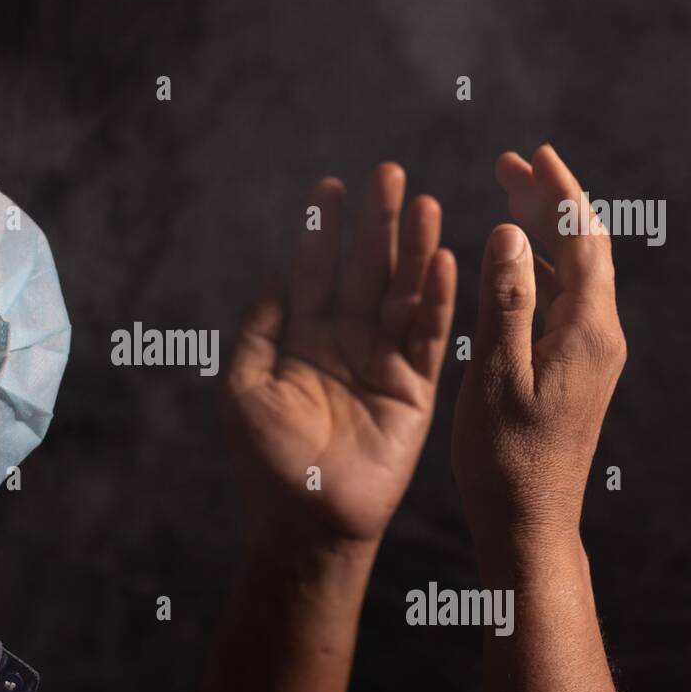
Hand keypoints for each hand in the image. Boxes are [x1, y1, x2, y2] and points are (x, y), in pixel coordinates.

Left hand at [226, 163, 456, 551]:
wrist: (309, 517)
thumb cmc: (267, 458)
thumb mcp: (245, 385)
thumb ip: (261, 327)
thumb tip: (275, 270)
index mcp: (301, 338)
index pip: (316, 271)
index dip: (324, 230)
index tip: (332, 186)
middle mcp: (344, 342)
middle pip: (364, 270)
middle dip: (375, 223)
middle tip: (388, 174)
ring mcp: (381, 362)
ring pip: (402, 293)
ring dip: (413, 250)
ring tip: (424, 203)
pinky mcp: (414, 387)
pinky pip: (429, 336)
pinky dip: (437, 299)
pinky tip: (445, 259)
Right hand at [452, 144, 626, 551]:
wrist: (530, 522)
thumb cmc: (505, 458)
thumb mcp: (495, 376)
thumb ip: (505, 301)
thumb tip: (508, 232)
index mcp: (587, 333)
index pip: (580, 241)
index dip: (558, 193)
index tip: (532, 155)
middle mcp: (599, 338)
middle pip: (582, 250)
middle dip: (549, 203)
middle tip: (509, 166)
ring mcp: (591, 356)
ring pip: (572, 274)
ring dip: (541, 234)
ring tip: (507, 200)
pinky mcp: (576, 372)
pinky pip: (563, 302)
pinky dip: (538, 270)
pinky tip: (513, 264)